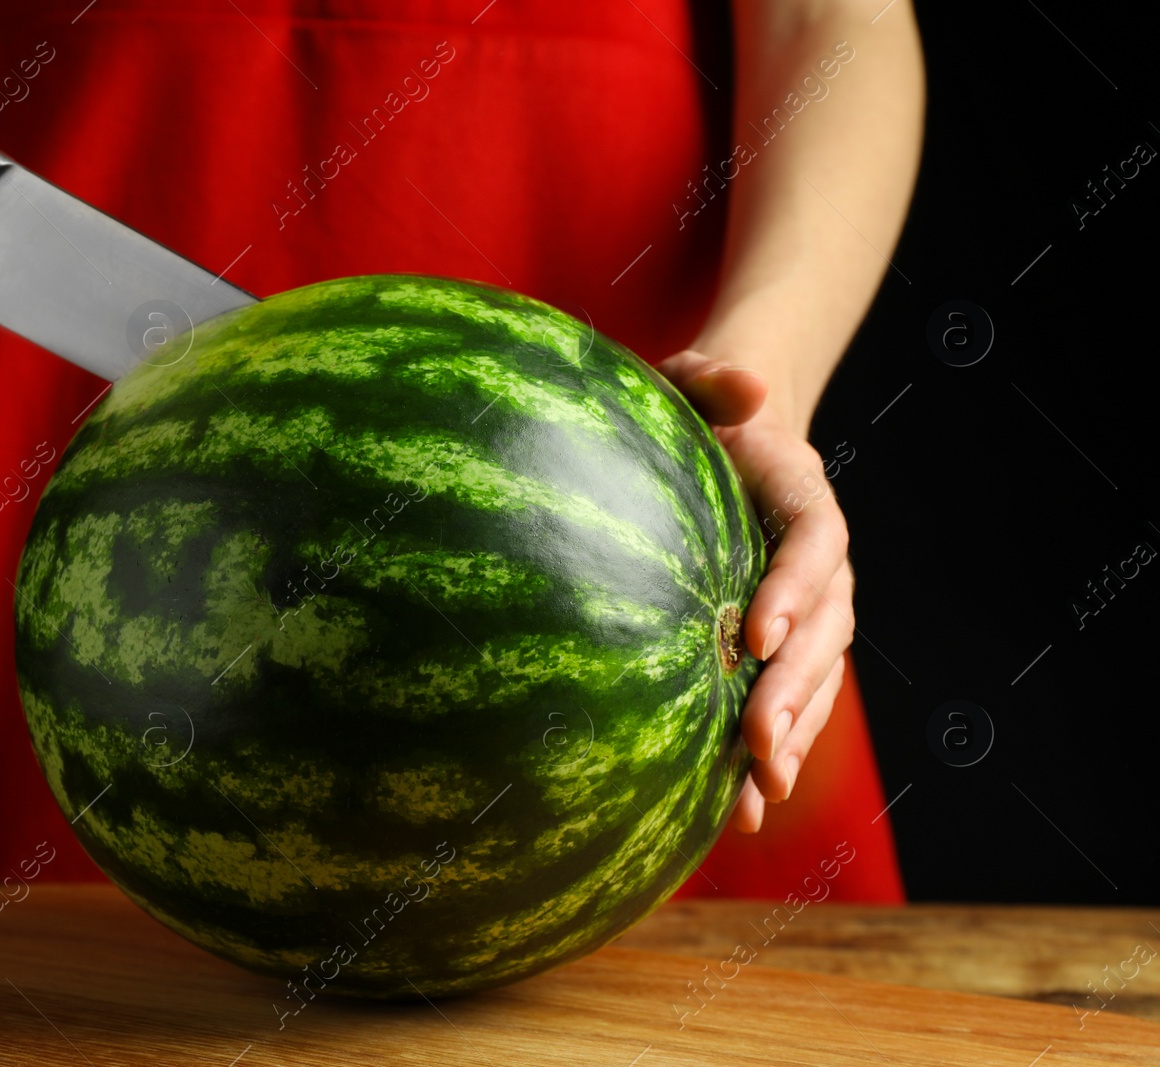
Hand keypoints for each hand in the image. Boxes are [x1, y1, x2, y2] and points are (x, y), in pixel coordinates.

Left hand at [658, 350, 853, 833]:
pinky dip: (771, 752)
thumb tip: (744, 386)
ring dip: (791, 736)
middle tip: (756, 743)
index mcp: (802, 494)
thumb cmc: (699, 410)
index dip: (795, 589)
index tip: (756, 635)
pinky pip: (789, 701)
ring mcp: (808, 608)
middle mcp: (819, 561)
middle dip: (794, 690)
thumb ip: (717, 378)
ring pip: (815, 678)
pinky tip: (740, 809)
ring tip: (757, 791)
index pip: (815, 543)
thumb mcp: (697, 380)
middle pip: (824, 630)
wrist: (723, 442)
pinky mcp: (782, 645)